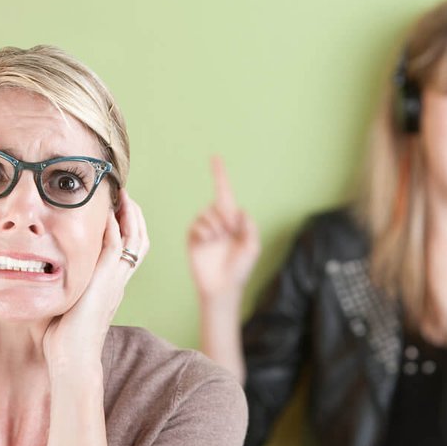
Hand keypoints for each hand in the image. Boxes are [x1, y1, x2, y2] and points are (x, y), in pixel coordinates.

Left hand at [42, 189, 147, 363]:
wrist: (72, 359)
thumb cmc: (63, 340)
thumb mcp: (65, 304)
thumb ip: (61, 287)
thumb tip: (38, 276)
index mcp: (111, 286)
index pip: (127, 251)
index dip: (126, 228)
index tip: (116, 208)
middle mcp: (118, 280)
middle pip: (139, 240)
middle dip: (135, 215)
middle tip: (125, 194)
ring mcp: (115, 280)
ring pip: (135, 239)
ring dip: (130, 214)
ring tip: (123, 194)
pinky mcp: (106, 281)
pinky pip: (117, 246)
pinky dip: (115, 226)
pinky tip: (107, 211)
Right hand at [187, 155, 259, 301]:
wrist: (223, 288)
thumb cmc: (240, 269)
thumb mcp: (252, 246)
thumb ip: (248, 224)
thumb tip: (237, 210)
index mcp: (232, 221)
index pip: (225, 194)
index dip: (220, 176)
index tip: (215, 157)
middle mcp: (217, 223)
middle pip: (219, 204)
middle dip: (226, 215)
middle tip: (230, 231)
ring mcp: (204, 231)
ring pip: (207, 213)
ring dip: (215, 225)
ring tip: (219, 240)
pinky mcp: (193, 239)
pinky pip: (197, 225)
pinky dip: (205, 232)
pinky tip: (208, 243)